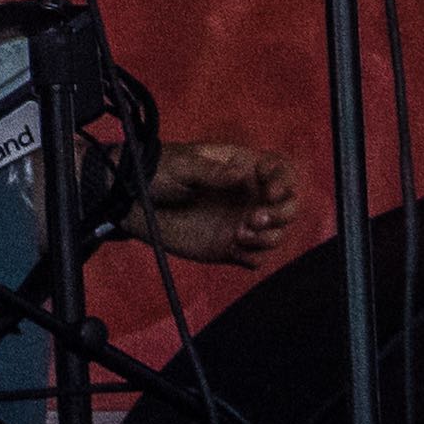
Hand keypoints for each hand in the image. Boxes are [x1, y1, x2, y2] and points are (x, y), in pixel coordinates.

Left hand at [141, 141, 301, 266]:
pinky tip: (234, 249)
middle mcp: (248, 196)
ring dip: (267, 238)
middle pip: (288, 206)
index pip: (281, 172)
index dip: (284, 181)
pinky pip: (256, 257)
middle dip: (281, 214)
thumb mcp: (182, 166)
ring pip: (275, 234)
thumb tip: (241, 174)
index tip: (268, 191)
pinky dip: (253, 256)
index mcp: (242, 168)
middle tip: (254, 219)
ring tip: (238, 235)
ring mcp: (241, 221)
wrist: (135, 201)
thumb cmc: (159, 172)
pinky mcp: (230, 246)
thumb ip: (212, 172)